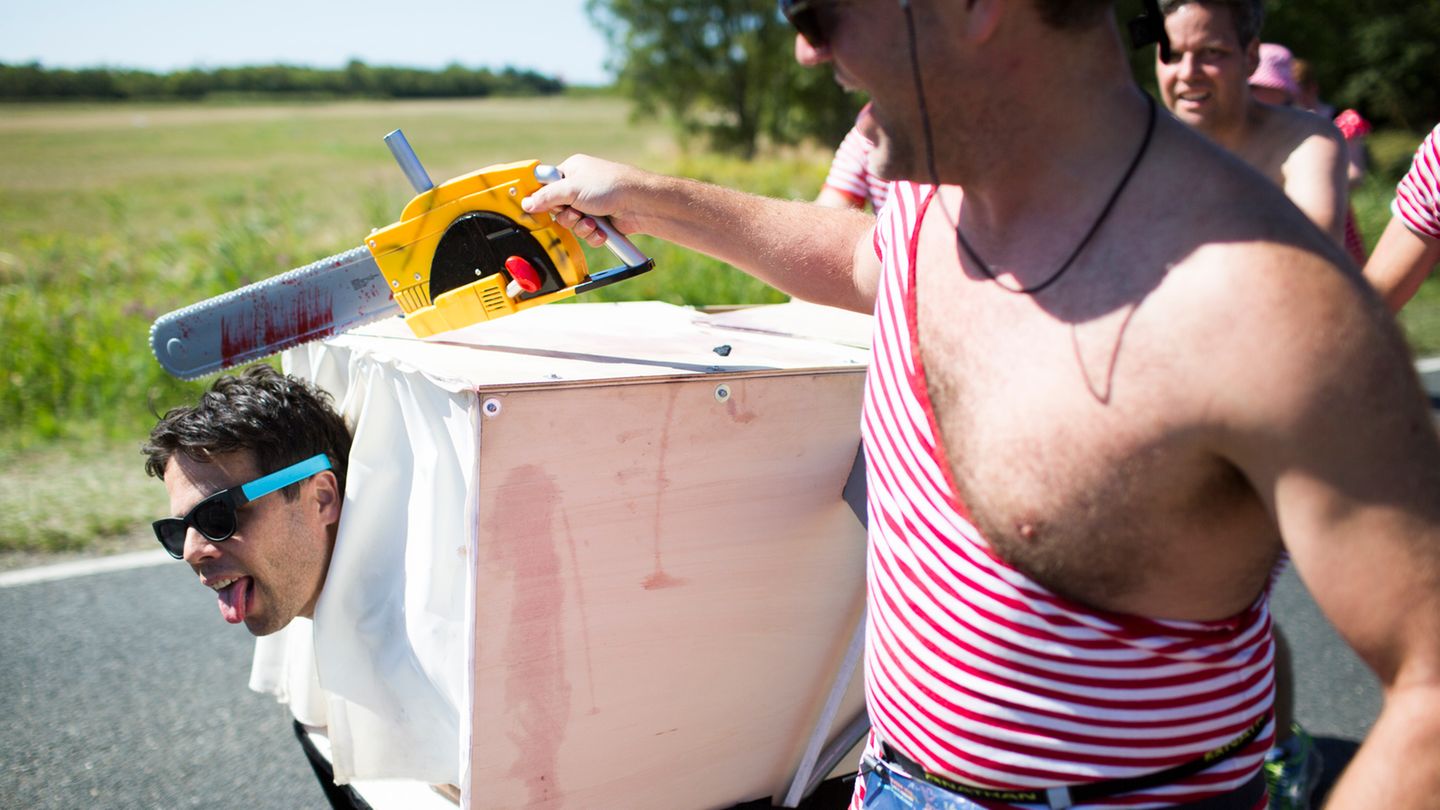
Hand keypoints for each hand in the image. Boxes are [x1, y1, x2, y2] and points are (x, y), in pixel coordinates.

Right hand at [521, 155, 651, 247]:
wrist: (639, 203)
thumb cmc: (610, 186)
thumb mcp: (571, 188)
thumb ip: (546, 196)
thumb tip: (527, 202)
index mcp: (571, 171)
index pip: (547, 186)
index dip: (544, 199)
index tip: (541, 207)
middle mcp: (580, 187)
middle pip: (558, 210)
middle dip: (567, 217)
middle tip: (576, 214)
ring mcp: (591, 205)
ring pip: (573, 224)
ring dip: (581, 227)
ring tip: (592, 222)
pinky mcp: (601, 221)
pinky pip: (587, 233)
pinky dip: (593, 235)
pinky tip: (601, 231)